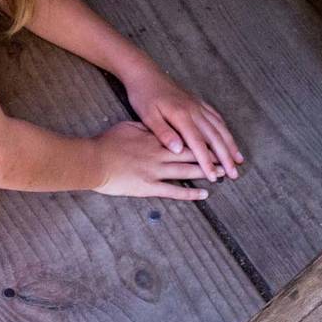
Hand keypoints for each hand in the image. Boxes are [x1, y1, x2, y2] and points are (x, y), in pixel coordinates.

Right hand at [91, 122, 210, 200]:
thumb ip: (146, 127)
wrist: (94, 160)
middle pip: (191, 153)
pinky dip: (190, 192)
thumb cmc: (107, 143)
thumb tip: (159, 126)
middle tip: (227, 159)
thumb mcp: (128, 126)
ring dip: (206, 172)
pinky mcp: (149, 186)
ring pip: (187, 170)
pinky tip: (204, 194)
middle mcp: (160, 153)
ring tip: (221, 174)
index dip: (202, 139)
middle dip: (210, 156)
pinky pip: (174, 190)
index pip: (184, 137)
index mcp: (155, 138)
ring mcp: (156, 170)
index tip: (215, 140)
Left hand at [125, 69, 242, 181]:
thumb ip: (164, 133)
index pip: (198, 144)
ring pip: (219, 127)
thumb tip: (179, 150)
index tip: (214, 177)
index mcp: (182, 116)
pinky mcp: (198, 101)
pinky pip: (216, 117)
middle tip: (234, 174)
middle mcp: (194, 111)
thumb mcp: (148, 116)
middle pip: (215, 137)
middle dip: (226, 157)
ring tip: (239, 159)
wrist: (145, 73)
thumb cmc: (144, 96)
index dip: (207, 162)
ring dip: (231, 144)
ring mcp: (198, 105)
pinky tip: (228, 137)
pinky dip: (225, 129)